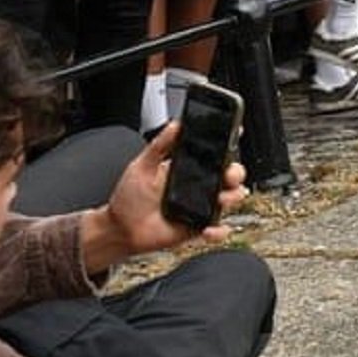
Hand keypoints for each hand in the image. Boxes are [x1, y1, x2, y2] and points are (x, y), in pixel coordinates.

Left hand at [81, 123, 249, 273]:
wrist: (121, 229)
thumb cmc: (129, 197)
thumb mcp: (142, 166)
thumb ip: (159, 146)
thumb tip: (175, 125)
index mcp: (189, 168)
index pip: (215, 154)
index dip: (229, 145)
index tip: (235, 136)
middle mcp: (199, 186)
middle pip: (231, 175)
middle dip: (236, 172)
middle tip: (227, 174)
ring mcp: (201, 207)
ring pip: (230, 199)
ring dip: (232, 197)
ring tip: (220, 199)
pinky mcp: (198, 227)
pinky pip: (218, 230)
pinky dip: (218, 231)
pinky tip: (207, 228)